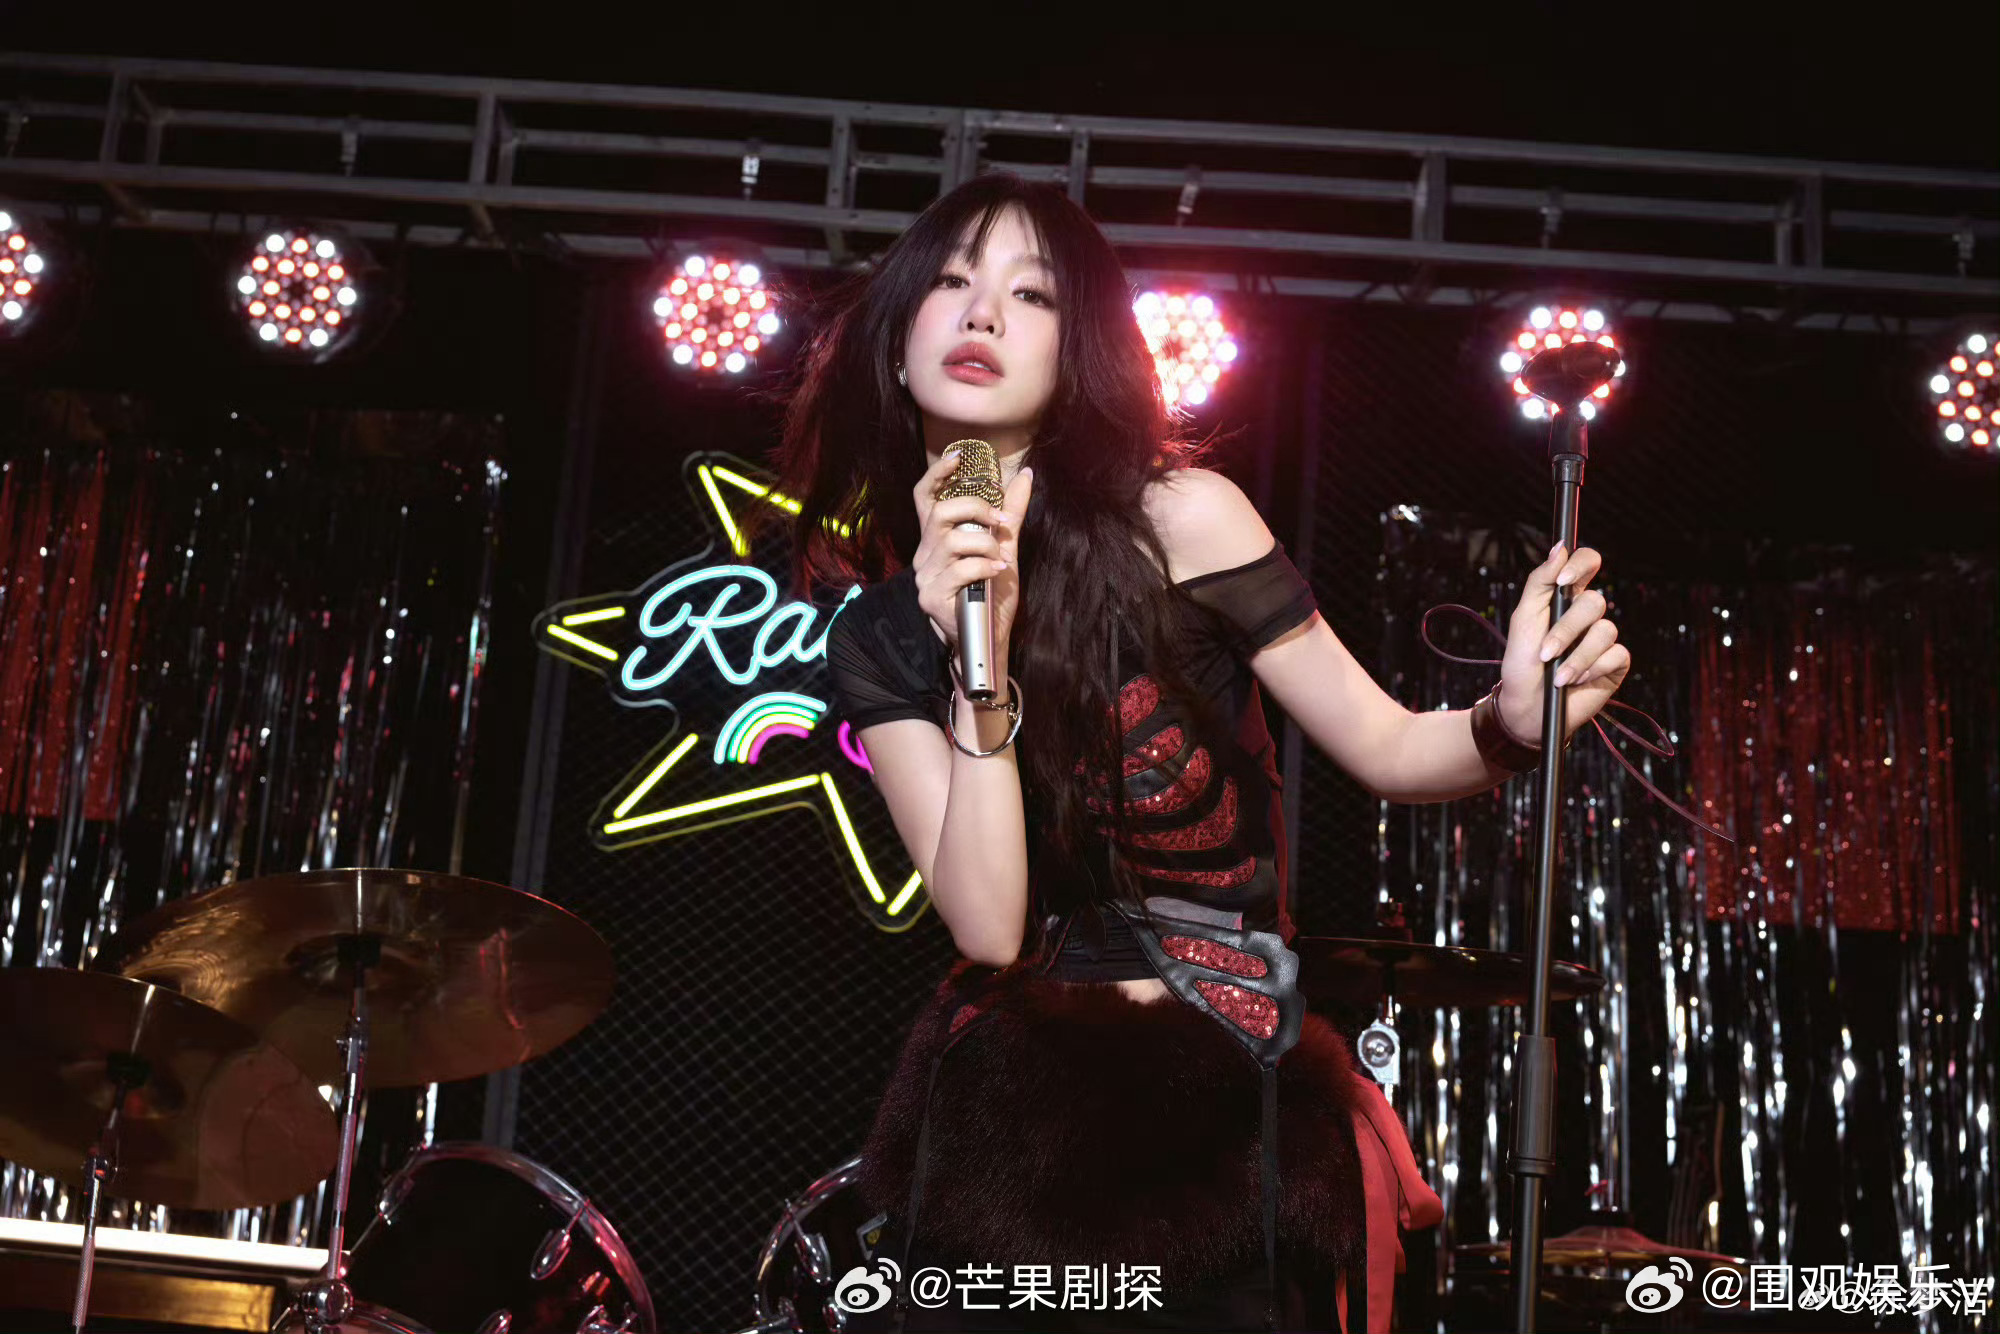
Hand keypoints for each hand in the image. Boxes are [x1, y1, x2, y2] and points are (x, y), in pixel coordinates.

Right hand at [911, 453, 1033, 660]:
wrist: (989, 637)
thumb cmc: (991, 592)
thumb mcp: (1003, 547)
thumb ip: (1010, 513)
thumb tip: (1025, 476)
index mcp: (937, 539)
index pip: (924, 498)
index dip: (937, 475)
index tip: (958, 459)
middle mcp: (925, 554)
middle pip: (941, 513)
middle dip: (976, 510)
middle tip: (1000, 522)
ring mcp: (925, 576)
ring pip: (953, 541)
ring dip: (985, 546)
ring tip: (1000, 559)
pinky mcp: (932, 597)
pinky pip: (960, 569)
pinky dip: (984, 567)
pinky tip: (996, 573)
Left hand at [1497, 543, 1630, 743]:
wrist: (1527, 708)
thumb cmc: (1522, 663)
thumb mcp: (1524, 619)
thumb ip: (1539, 582)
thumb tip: (1559, 547)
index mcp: (1566, 597)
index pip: (1587, 563)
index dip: (1582, 564)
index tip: (1563, 581)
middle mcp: (1588, 615)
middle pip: (1595, 602)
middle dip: (1567, 630)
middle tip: (1546, 652)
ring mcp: (1603, 639)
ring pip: (1606, 630)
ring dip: (1577, 656)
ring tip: (1558, 676)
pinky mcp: (1615, 663)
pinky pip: (1615, 655)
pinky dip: (1592, 668)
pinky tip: (1576, 681)